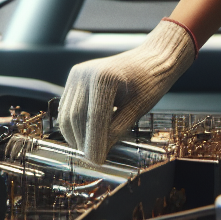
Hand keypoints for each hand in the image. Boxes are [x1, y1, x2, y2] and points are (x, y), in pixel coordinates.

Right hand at [58, 20, 195, 162]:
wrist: (153, 57)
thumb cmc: (151, 81)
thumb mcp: (138, 108)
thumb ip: (116, 130)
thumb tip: (98, 154)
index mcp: (104, 78)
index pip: (94, 120)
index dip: (94, 144)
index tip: (97, 162)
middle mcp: (85, 73)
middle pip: (75, 118)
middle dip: (83, 142)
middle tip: (95, 159)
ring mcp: (77, 74)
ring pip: (67, 115)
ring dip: (77, 135)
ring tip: (92, 148)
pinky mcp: (75, 77)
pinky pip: (68, 107)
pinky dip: (75, 124)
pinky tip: (88, 134)